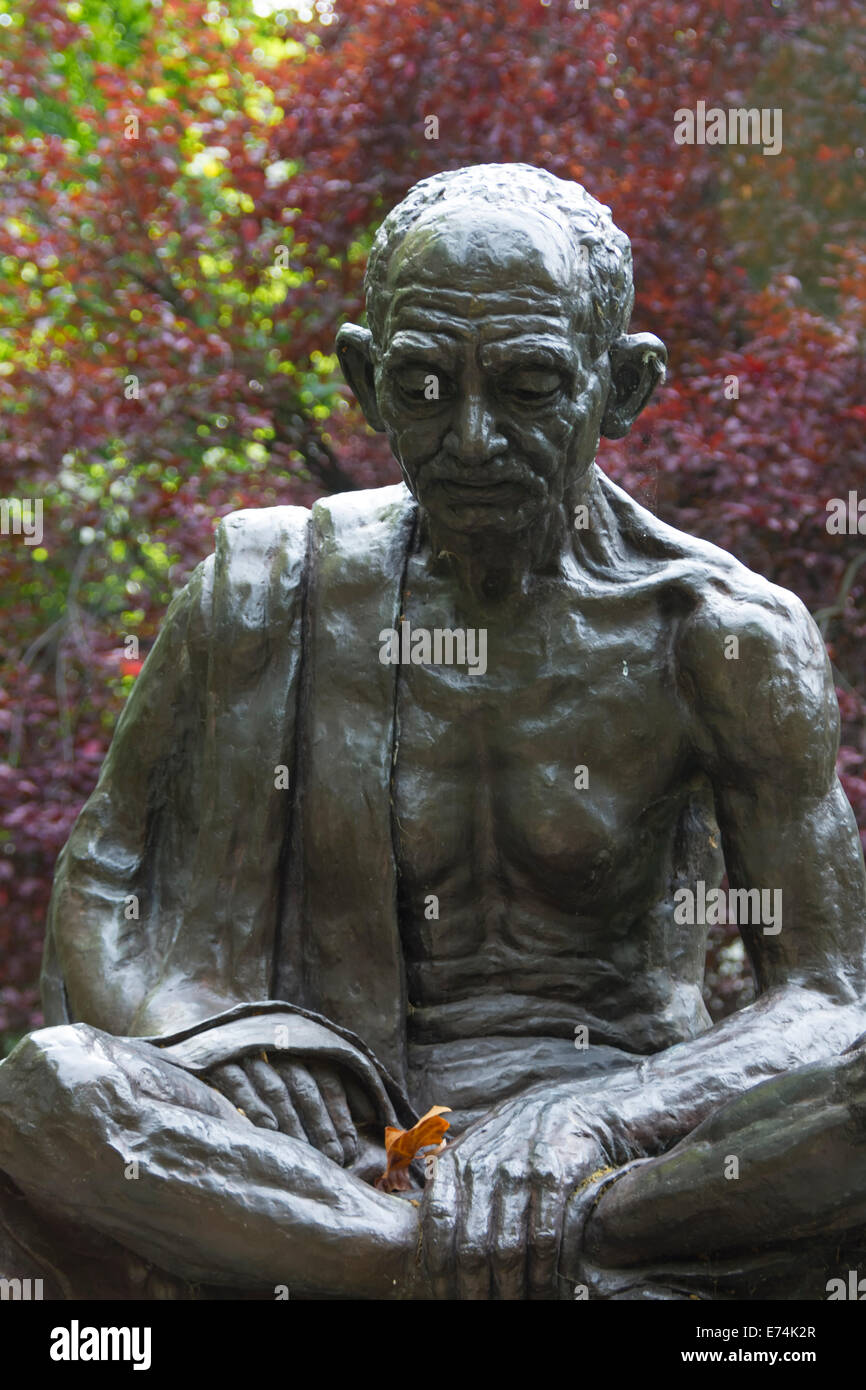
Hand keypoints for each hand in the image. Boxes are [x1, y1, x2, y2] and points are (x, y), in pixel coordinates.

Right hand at [208, 1054, 366, 1165]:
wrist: (200, 1026)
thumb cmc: (254, 1060)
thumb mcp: (291, 1066)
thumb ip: (327, 1086)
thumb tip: (367, 1113)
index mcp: (298, 1042)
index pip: (328, 1077)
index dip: (340, 1113)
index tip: (350, 1148)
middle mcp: (276, 1042)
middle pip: (305, 1084)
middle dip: (322, 1123)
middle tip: (334, 1158)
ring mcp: (247, 1048)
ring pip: (277, 1085)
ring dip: (292, 1120)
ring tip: (305, 1152)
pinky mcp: (217, 1056)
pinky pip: (239, 1081)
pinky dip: (255, 1104)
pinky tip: (269, 1129)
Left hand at [420, 1084, 620, 1298]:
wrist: (568, 1106)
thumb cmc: (513, 1138)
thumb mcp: (473, 1148)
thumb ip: (447, 1185)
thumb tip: (420, 1235)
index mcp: (456, 1163)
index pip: (437, 1226)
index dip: (438, 1270)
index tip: (442, 1298)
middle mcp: (483, 1167)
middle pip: (471, 1246)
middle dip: (472, 1291)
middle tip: (478, 1311)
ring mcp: (519, 1171)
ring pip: (507, 1249)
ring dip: (509, 1289)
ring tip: (512, 1307)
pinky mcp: (554, 1176)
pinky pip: (543, 1238)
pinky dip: (542, 1273)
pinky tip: (543, 1291)